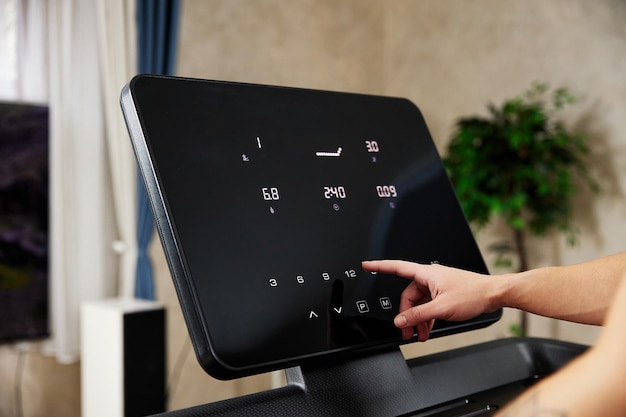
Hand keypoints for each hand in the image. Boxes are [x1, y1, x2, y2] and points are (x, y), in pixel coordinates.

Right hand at [362, 260, 497, 340]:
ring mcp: (437, 285)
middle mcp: (430, 277)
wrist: (493, 294)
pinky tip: (429, 329)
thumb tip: (400, 320)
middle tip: (407, 331)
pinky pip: (428, 305)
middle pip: (408, 295)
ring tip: (421, 334)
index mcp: (426, 274)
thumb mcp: (441, 308)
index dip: (380, 266)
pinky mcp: (444, 293)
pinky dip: (427, 317)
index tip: (367, 265)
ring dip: (418, 319)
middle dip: (406, 314)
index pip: (397, 267)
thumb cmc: (472, 294)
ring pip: (419, 303)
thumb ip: (418, 315)